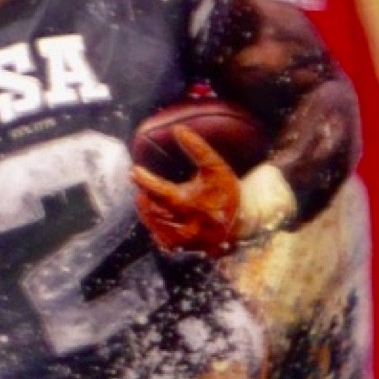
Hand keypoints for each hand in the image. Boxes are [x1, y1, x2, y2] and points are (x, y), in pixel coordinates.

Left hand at [132, 127, 241, 257]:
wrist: (244, 219)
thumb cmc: (226, 191)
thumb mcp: (215, 166)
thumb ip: (197, 148)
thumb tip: (178, 128)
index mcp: (192, 204)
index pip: (161, 193)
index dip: (145, 181)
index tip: (134, 170)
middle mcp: (188, 226)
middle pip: (154, 213)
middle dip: (143, 198)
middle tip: (138, 185)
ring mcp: (187, 241)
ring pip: (156, 229)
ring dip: (146, 214)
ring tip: (143, 199)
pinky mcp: (188, 249)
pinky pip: (164, 243)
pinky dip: (156, 230)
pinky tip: (154, 219)